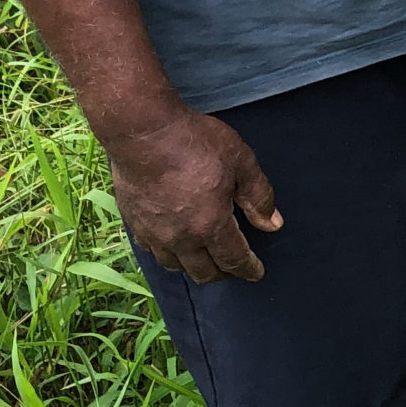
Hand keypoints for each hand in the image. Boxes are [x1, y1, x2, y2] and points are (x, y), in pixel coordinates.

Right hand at [107, 106, 281, 282]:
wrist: (143, 132)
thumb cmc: (195, 142)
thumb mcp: (241, 162)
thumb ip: (259, 195)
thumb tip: (273, 224)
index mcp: (210, 225)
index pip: (233, 259)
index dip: (247, 268)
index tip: (257, 273)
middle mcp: (180, 237)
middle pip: (203, 272)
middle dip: (223, 274)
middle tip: (234, 269)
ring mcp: (153, 232)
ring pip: (175, 266)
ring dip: (194, 268)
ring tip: (206, 261)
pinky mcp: (133, 222)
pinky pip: (152, 251)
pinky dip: (168, 255)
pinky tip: (172, 247)